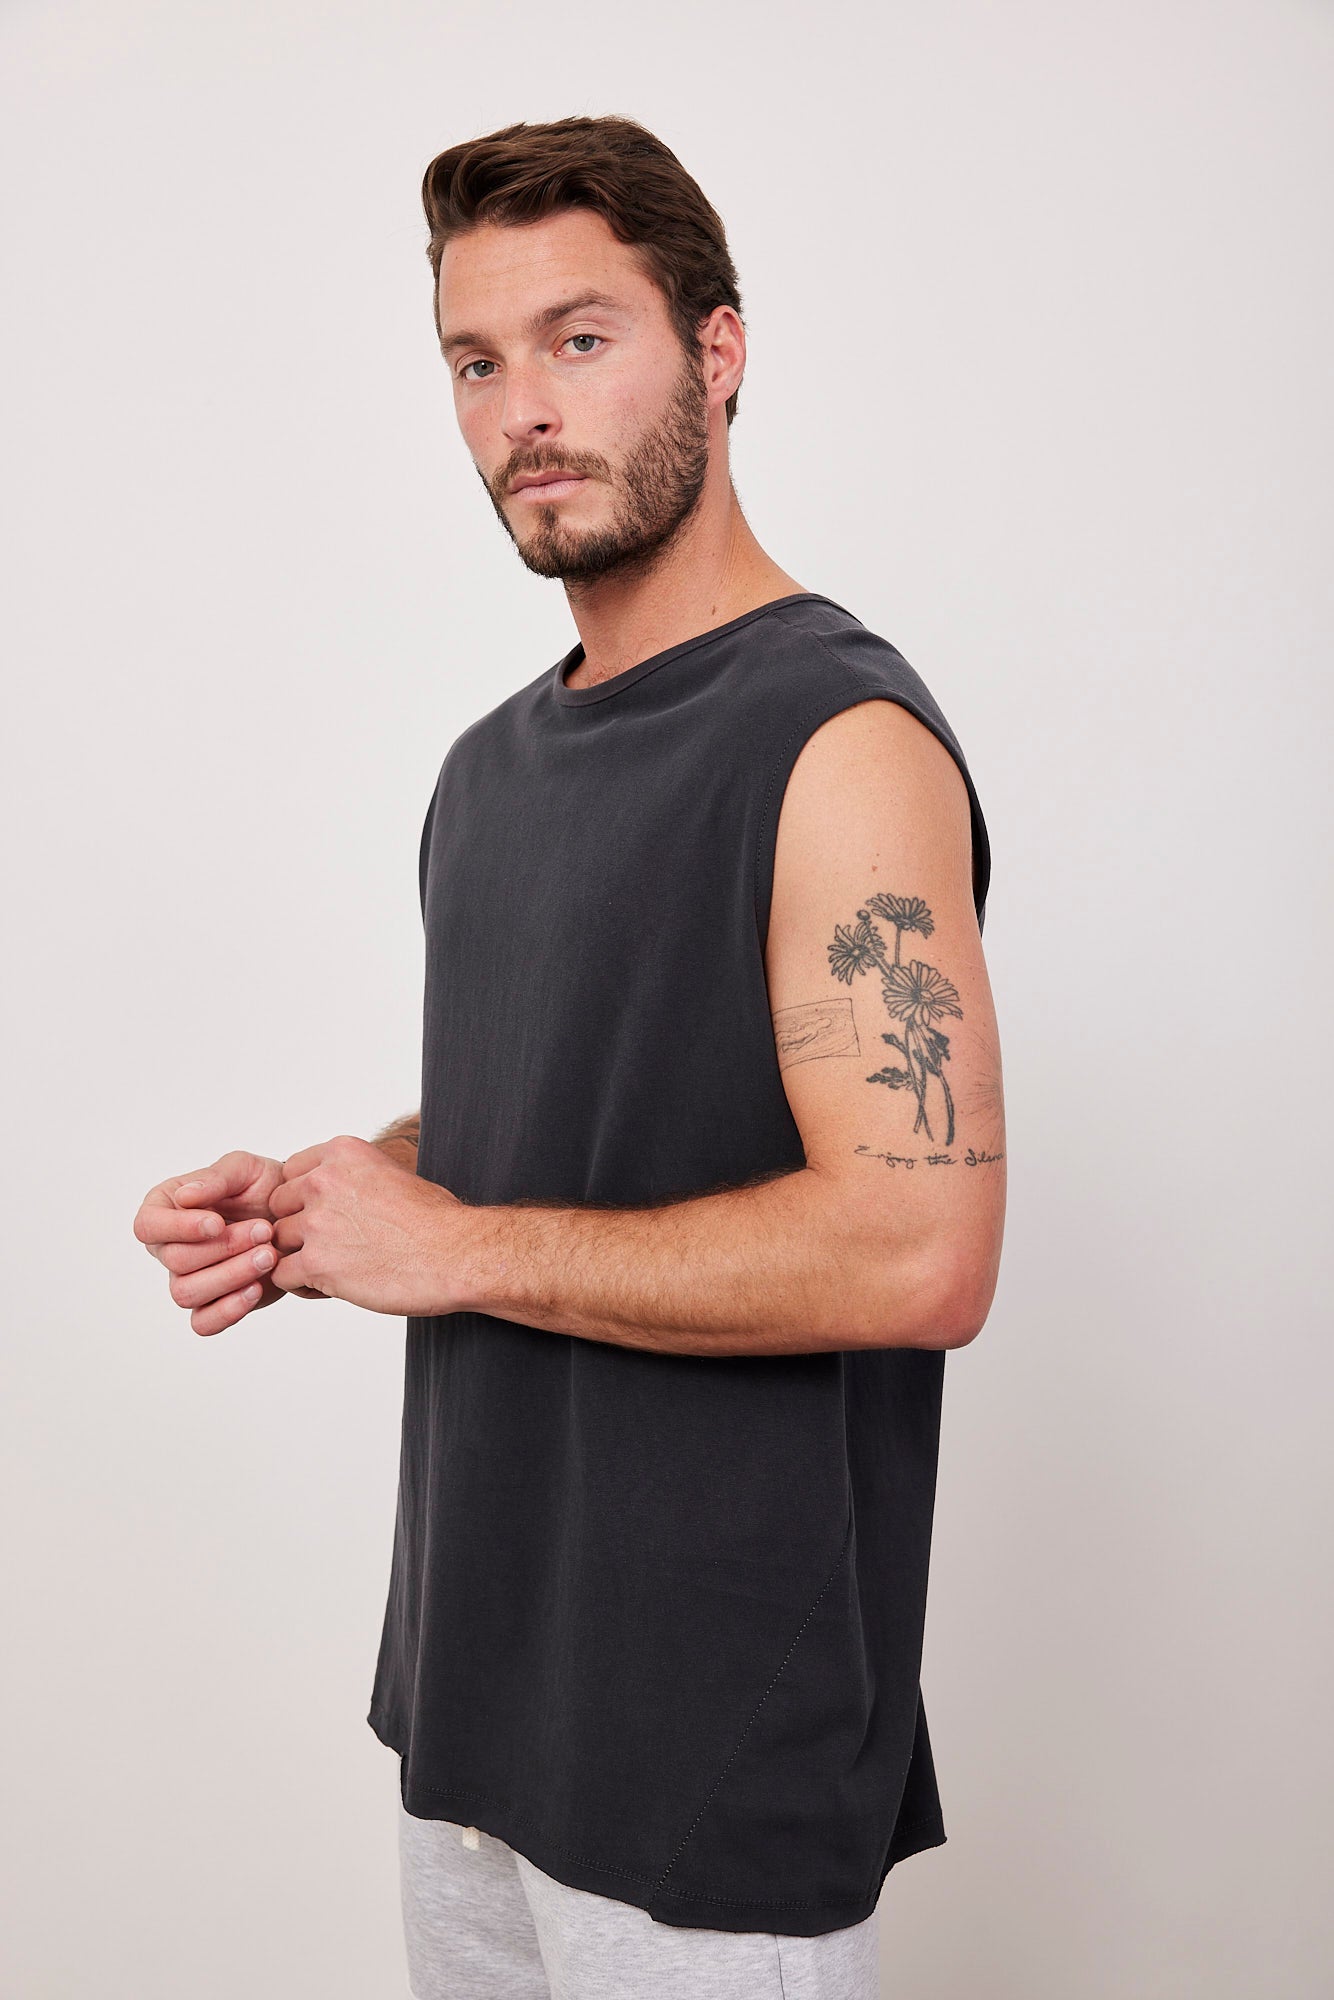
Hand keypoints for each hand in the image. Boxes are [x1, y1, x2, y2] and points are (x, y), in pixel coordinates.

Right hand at [133, 1150, 323, 1337]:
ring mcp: (189, 1278)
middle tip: (263, 1231)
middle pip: (176, 1261)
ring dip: (231, 1275)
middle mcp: (170, 1247)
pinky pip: (203, 1323)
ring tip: (269, 1255)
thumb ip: (215, 1179)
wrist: (297, 1214)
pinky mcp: (214, 1303)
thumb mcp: (243, 1168)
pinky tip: (256, 1288)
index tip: (217, 1223)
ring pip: (187, 1294)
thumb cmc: (263, 1186)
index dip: (178, 1229)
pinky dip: (228, 1310)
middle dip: (223, 1248)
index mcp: (166, 1209)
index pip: (147, 1226)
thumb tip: (184, 1197)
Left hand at [269, 1134, 464, 1315]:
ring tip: (330, 1268)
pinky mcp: (317, 1263)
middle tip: (326, 1244)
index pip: (290, 1172)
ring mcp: (317, 1222)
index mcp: (343, 1153)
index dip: (303, 1198)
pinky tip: (328, 1286)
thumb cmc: (436, 1221)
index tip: (324, 1213)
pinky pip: (281, 1274)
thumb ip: (353, 1177)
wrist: (455, 1255)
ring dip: (298, 1256)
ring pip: (278, 1241)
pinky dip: (300, 1284)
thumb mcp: (393, 1173)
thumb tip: (334, 1191)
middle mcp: (324, 1181)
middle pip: (279, 1206)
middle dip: (296, 1226)